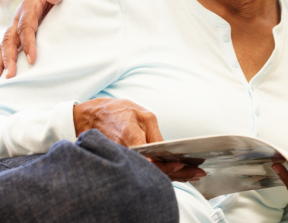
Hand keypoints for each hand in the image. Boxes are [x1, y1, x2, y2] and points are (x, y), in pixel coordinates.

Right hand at [0, 0, 75, 81]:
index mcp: (29, 6)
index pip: (26, 27)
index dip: (28, 43)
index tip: (32, 59)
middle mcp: (20, 17)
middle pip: (10, 38)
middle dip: (8, 57)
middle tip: (10, 76)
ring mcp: (19, 26)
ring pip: (5, 44)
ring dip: (1, 62)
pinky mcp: (22, 33)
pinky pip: (11, 46)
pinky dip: (5, 59)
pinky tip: (2, 74)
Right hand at [74, 98, 205, 181]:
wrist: (89, 116)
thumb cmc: (116, 112)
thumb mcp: (140, 115)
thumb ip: (154, 133)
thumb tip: (167, 148)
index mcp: (132, 140)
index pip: (152, 161)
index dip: (168, 166)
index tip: (183, 165)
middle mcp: (128, 154)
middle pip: (154, 171)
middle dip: (178, 174)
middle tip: (198, 174)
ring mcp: (125, 159)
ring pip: (150, 173)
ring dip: (173, 175)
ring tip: (193, 175)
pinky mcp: (125, 161)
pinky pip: (145, 170)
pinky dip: (161, 172)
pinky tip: (176, 172)